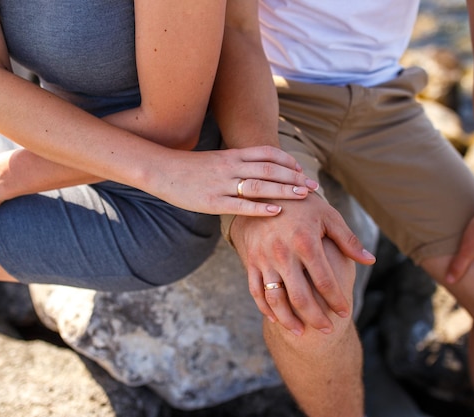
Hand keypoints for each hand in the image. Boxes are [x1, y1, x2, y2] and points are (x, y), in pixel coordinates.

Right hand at [151, 145, 318, 215]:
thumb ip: (236, 164)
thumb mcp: (216, 160)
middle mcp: (231, 166)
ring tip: (303, 196)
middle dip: (294, 177)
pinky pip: (240, 204)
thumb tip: (257, 172)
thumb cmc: (189, 168)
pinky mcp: (212, 201)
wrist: (160, 170)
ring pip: (259, 185)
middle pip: (269, 169)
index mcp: (232, 155)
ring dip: (284, 190)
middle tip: (313, 186)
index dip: (287, 161)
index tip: (302, 170)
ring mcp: (222, 184)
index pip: (267, 154)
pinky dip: (260, 207)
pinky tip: (276, 211)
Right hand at [230, 194, 375, 334]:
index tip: (345, 312)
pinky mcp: (250, 261)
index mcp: (306, 243)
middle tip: (328, 330)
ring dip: (289, 320)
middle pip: (301, 297)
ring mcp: (264, 259)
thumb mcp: (328, 215)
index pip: (325, 282)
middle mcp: (283, 254)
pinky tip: (277, 318)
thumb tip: (370, 260)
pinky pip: (256, 291)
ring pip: (276, 299)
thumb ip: (348, 240)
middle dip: (316, 318)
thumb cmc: (301, 203)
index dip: (336, 301)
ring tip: (302, 332)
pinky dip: (266, 308)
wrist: (262, 190)